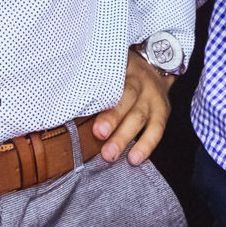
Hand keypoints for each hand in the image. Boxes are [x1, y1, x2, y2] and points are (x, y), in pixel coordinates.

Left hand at [93, 49, 176, 164]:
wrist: (154, 68)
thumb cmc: (123, 72)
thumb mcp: (110, 69)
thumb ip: (92, 82)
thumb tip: (63, 102)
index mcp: (123, 68)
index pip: (112, 80)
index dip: (100, 95)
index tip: (88, 109)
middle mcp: (140, 81)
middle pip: (127, 98)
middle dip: (112, 118)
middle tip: (98, 134)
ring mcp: (152, 97)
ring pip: (139, 117)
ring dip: (124, 137)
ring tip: (111, 154)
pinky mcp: (162, 112)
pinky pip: (156, 130)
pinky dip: (146, 145)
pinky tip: (134, 159)